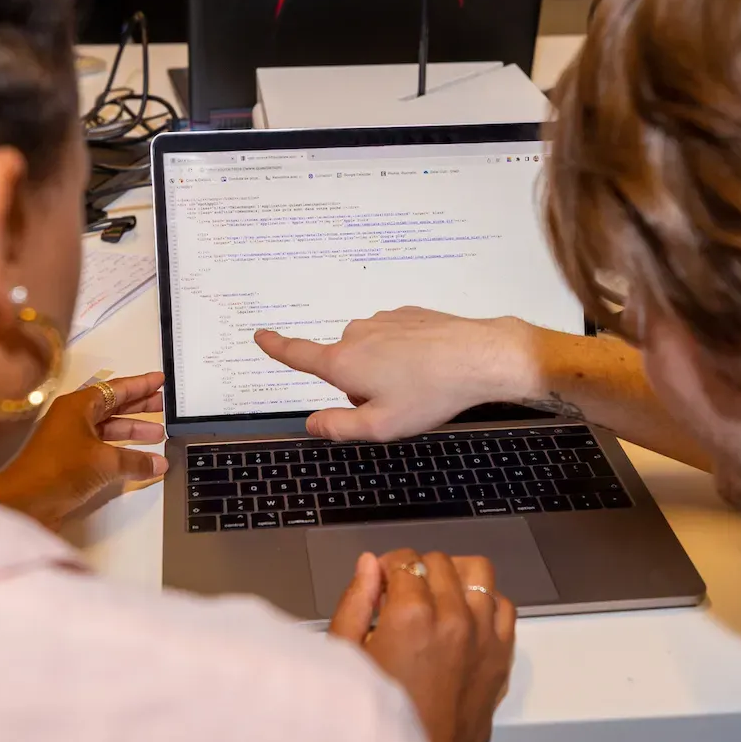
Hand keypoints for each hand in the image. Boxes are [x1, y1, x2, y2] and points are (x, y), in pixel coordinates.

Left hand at [0, 372, 167, 527]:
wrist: (23, 502)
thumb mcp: (105, 461)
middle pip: (112, 407)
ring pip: (108, 429)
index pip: (115, 389)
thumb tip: (160, 463)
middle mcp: (74, 418)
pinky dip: (122, 451)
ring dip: (132, 431)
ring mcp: (71, 440)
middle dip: (139, 407)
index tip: (160, 381)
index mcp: (78, 406)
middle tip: (164, 405)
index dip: (140, 385)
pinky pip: (103, 448)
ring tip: (159, 434)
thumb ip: (136, 461)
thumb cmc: (60, 470)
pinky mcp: (71, 461)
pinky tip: (141, 459)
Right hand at [255, 308, 531, 441]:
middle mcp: (357, 335)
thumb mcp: (379, 426)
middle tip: (395, 403)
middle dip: (360, 386)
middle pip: (344, 366)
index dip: (277, 347)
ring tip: (419, 385)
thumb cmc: (430, 393)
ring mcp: (384, 321)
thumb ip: (338, 426)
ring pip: (371, 353)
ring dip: (386, 371)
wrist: (479, 357)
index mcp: (343, 362)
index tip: (261, 335)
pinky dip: (406, 355)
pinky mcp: (408, 315)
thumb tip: (312, 422)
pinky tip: (430, 367)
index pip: (298, 355)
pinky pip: (394, 340)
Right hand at [329, 550, 515, 741]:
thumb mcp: (346, 657)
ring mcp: (484, 638)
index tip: (380, 582)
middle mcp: (454, 620)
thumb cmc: (378, 723)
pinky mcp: (501, 658)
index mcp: (412, 616)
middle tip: (400, 594)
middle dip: (417, 570)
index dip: (387, 567)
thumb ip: (355, 602)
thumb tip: (368, 567)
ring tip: (435, 596)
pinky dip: (485, 602)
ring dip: (454, 577)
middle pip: (440, 563)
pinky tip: (464, 616)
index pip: (406, 560)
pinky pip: (504, 606)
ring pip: (479, 573)